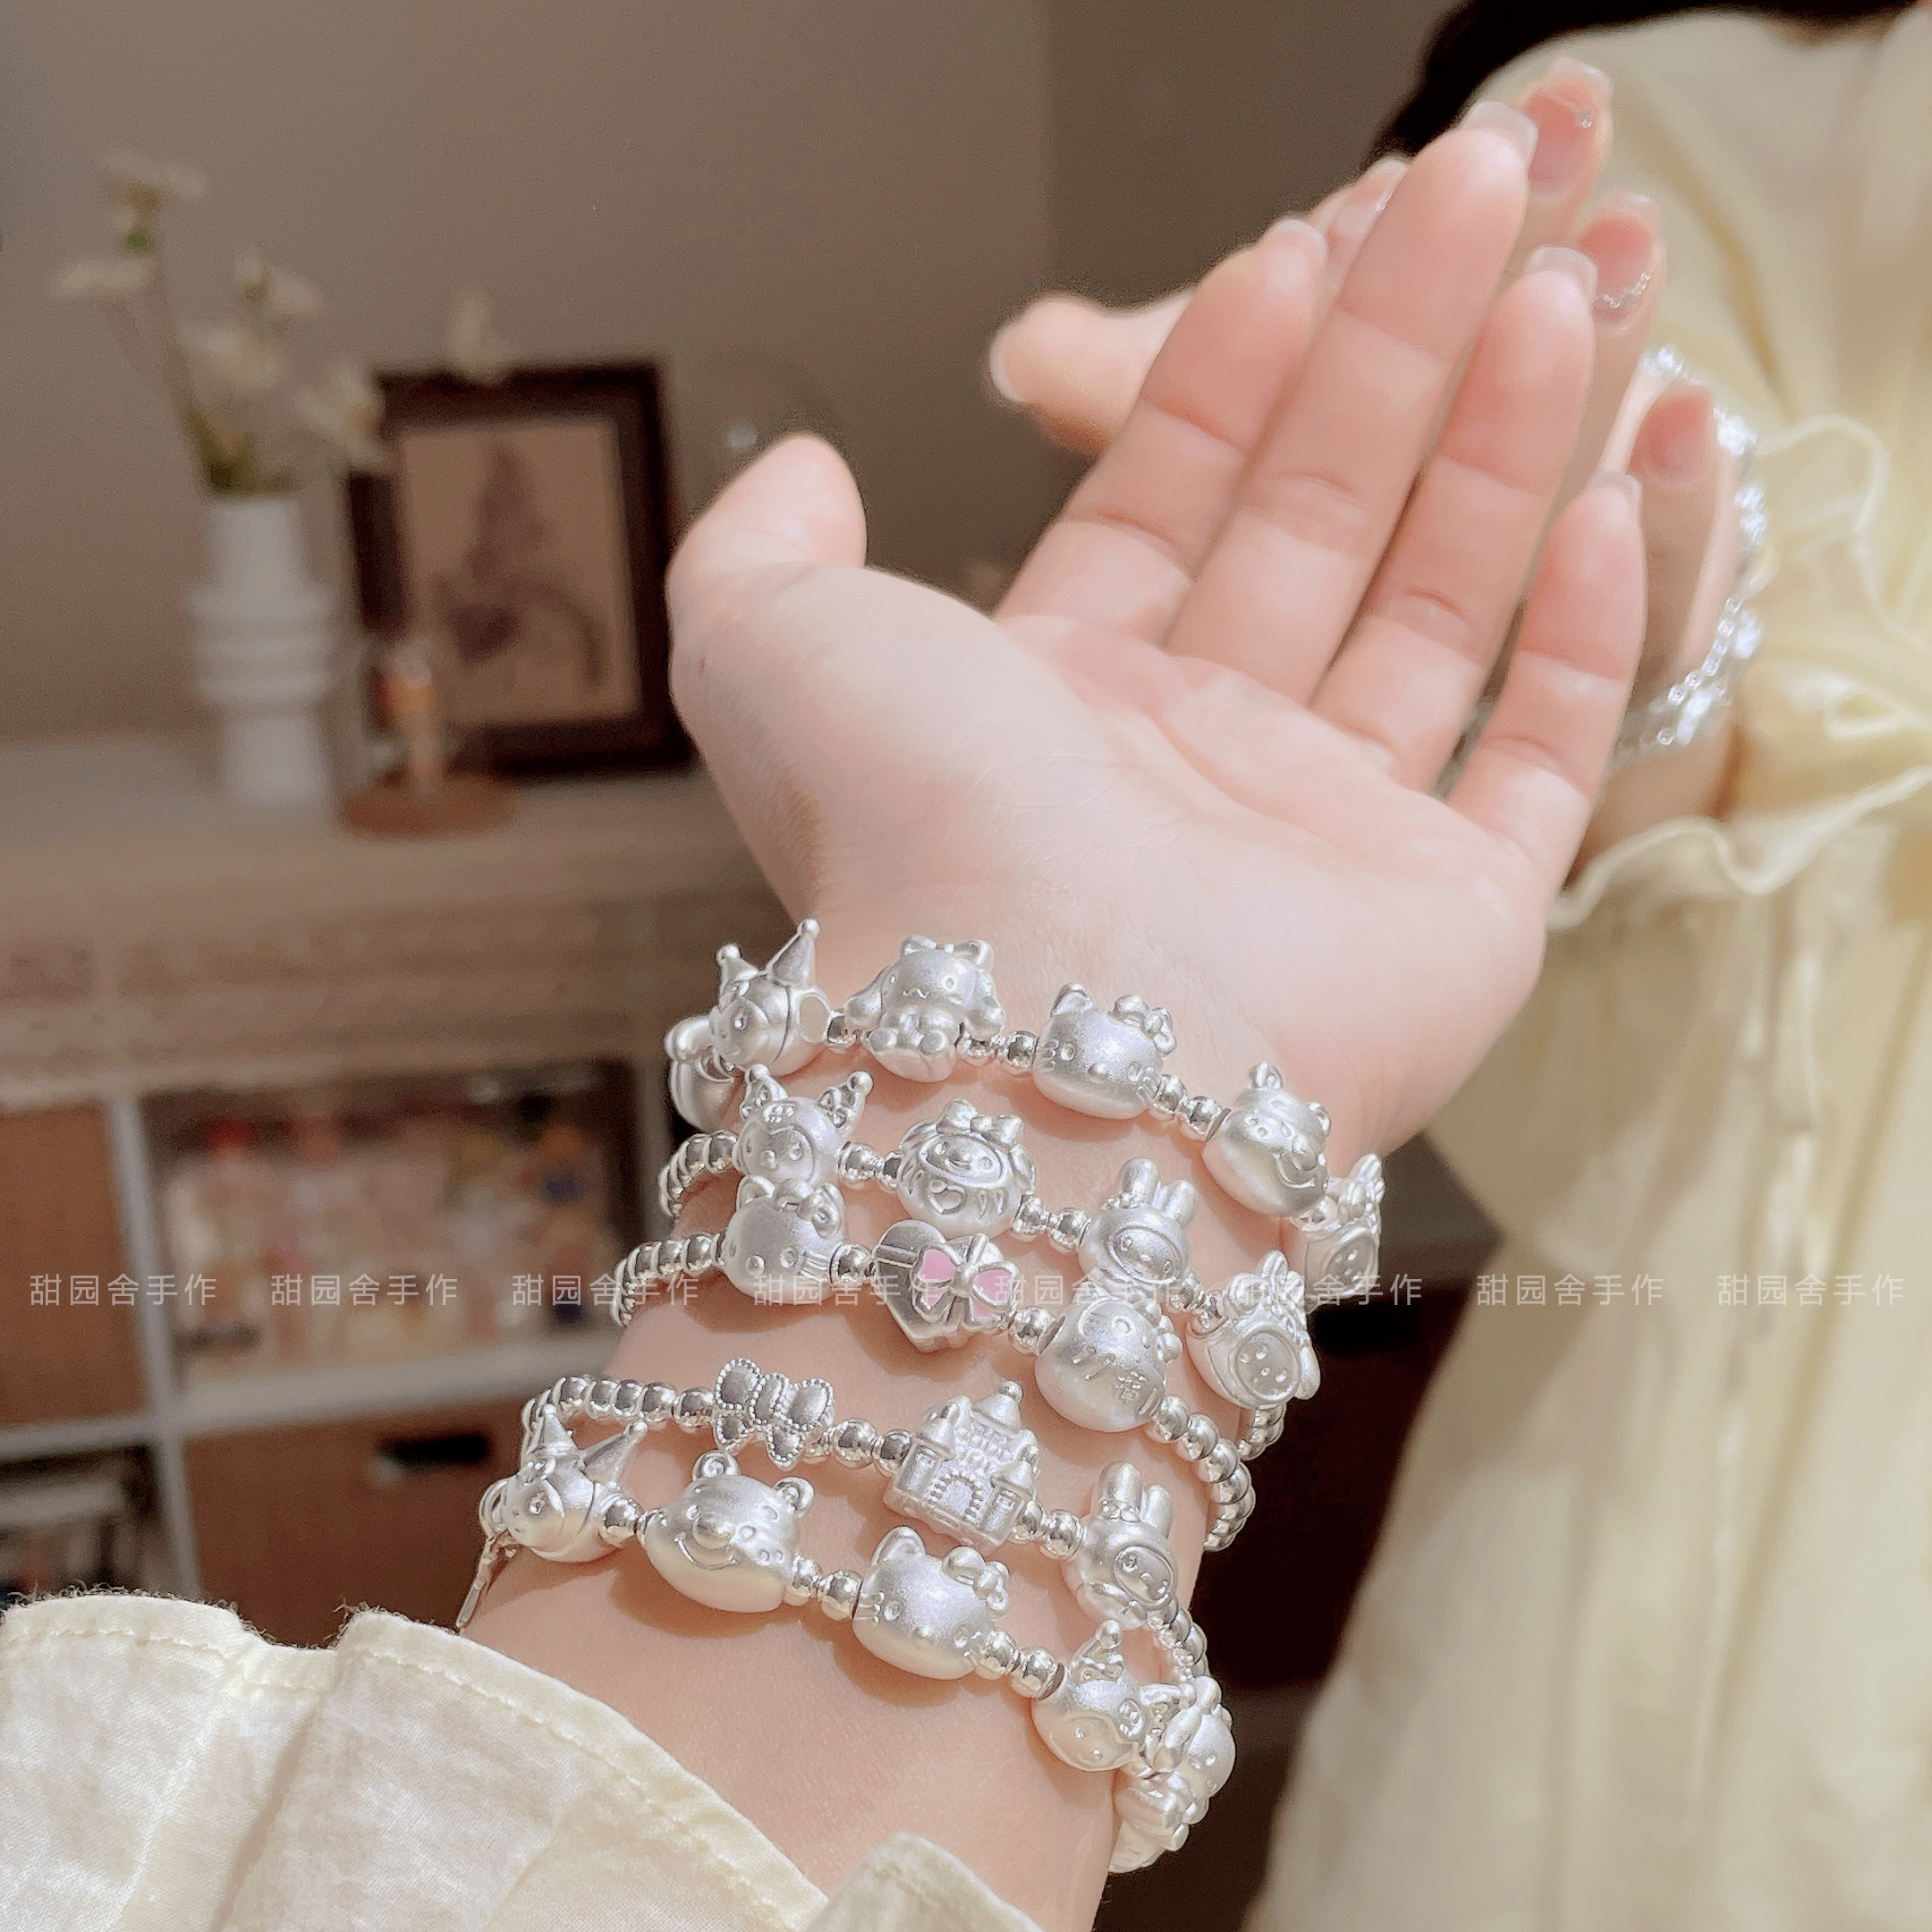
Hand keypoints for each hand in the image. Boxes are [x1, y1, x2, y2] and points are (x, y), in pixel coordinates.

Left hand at [671, 122, 1644, 1166]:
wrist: (1045, 1038)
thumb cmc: (909, 842)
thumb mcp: (766, 648)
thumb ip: (760, 547)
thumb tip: (805, 467)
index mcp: (1054, 714)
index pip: (1170, 501)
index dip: (1232, 369)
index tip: (1300, 238)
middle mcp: (1196, 778)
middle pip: (1324, 524)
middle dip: (1399, 355)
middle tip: (1481, 194)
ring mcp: (1332, 851)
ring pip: (1442, 612)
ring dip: (1508, 451)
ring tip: (1574, 291)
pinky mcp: (1454, 922)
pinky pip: (1542, 755)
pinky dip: (1588, 633)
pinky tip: (1618, 495)